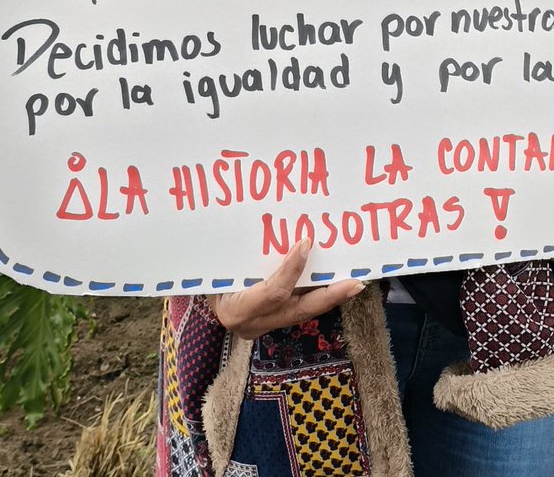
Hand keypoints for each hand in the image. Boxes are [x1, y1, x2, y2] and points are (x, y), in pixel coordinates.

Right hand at [210, 239, 362, 338]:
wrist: (197, 294)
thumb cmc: (207, 273)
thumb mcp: (219, 263)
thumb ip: (245, 254)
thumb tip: (277, 225)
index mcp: (235, 309)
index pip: (273, 293)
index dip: (292, 269)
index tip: (306, 242)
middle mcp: (252, 325)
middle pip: (299, 311)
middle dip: (330, 296)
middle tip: (356, 282)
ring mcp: (263, 327)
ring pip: (303, 312)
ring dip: (329, 295)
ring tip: (354, 280)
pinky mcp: (271, 322)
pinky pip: (298, 307)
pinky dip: (317, 294)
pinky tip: (334, 281)